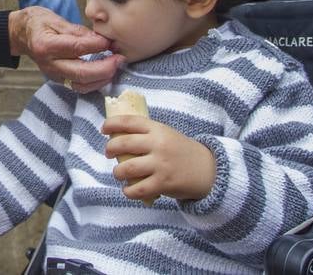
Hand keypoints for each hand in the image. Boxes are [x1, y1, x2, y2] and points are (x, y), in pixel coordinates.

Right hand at [8, 7, 124, 89]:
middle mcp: (49, 64)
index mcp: (45, 45)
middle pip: (80, 73)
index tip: (109, 42)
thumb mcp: (55, 19)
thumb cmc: (39, 23)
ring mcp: (53, 75)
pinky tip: (106, 73)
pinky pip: (79, 87)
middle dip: (104, 68)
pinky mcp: (59, 80)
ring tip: (115, 66)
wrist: (22, 35)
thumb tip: (100, 39)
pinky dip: (95, 83)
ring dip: (102, 79)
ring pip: (81, 85)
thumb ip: (78, 31)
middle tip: (119, 59)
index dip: (96, 46)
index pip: (75, 48)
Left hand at [102, 116, 216, 202]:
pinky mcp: (163, 183)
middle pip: (123, 144)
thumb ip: (147, 134)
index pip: (129, 122)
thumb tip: (119, 136)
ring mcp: (160, 164)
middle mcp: (158, 145)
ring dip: (117, 172)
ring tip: (119, 174)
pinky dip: (128, 191)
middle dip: (110, 149)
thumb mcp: (167, 135)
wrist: (208, 170)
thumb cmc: (182, 151)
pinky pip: (138, 189)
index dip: (112, 124)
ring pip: (126, 168)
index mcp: (158, 129)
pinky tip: (128, 190)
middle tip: (108, 154)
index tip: (104, 129)